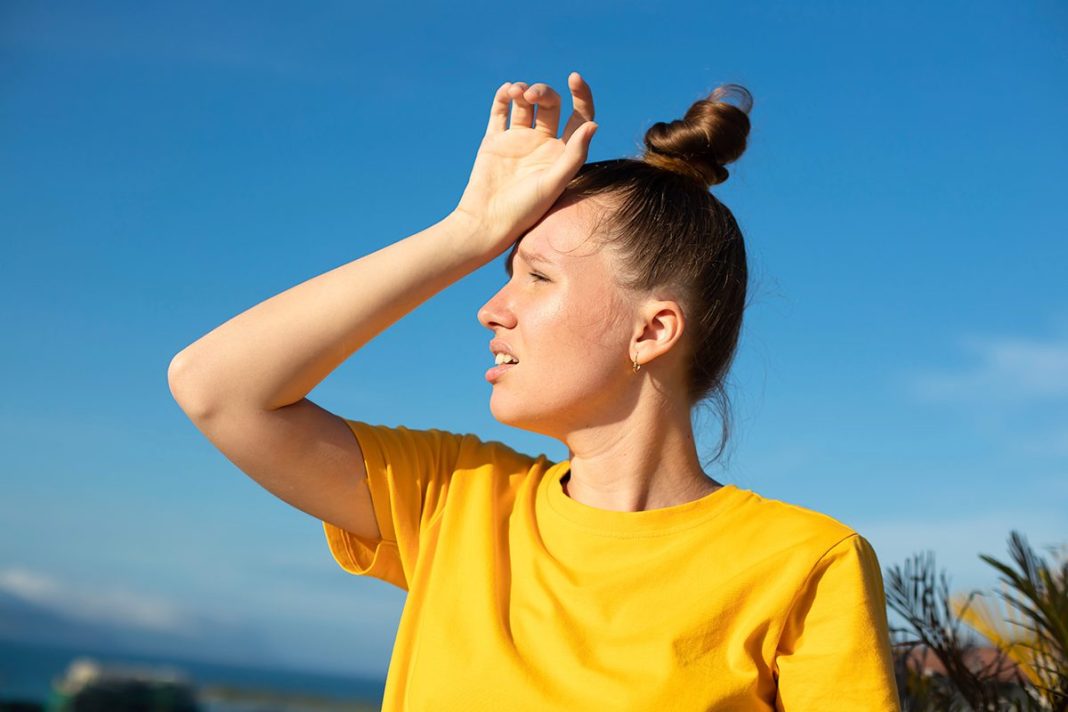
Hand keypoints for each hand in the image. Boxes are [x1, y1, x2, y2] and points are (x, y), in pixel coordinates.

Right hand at [451, 72, 596, 261]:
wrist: (487, 222)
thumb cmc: (524, 210)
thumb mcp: (553, 183)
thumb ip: (574, 154)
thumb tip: (593, 124)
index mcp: (562, 152)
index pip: (579, 116)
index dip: (581, 95)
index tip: (574, 78)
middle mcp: (543, 143)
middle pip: (550, 104)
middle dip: (543, 93)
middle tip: (532, 95)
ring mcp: (518, 140)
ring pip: (525, 103)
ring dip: (523, 90)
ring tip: (517, 92)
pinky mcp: (495, 140)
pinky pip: (501, 110)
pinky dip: (504, 96)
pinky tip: (507, 91)